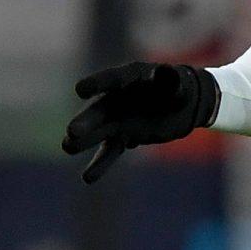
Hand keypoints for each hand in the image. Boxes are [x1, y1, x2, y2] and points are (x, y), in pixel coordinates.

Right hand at [61, 62, 217, 183]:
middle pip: (99, 110)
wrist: (182, 105)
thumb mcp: (178, 83)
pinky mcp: (123, 137)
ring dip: (84, 141)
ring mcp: (117, 119)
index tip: (80, 89)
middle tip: (72, 131)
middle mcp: (116, 99)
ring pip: (99, 132)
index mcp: (128, 78)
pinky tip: (88, 178)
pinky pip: (110, 151)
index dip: (97, 84)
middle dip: (86, 121)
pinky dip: (101, 165)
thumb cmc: (178, 88)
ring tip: (68, 147)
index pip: (112, 80)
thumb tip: (163, 71)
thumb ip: (169, 79)